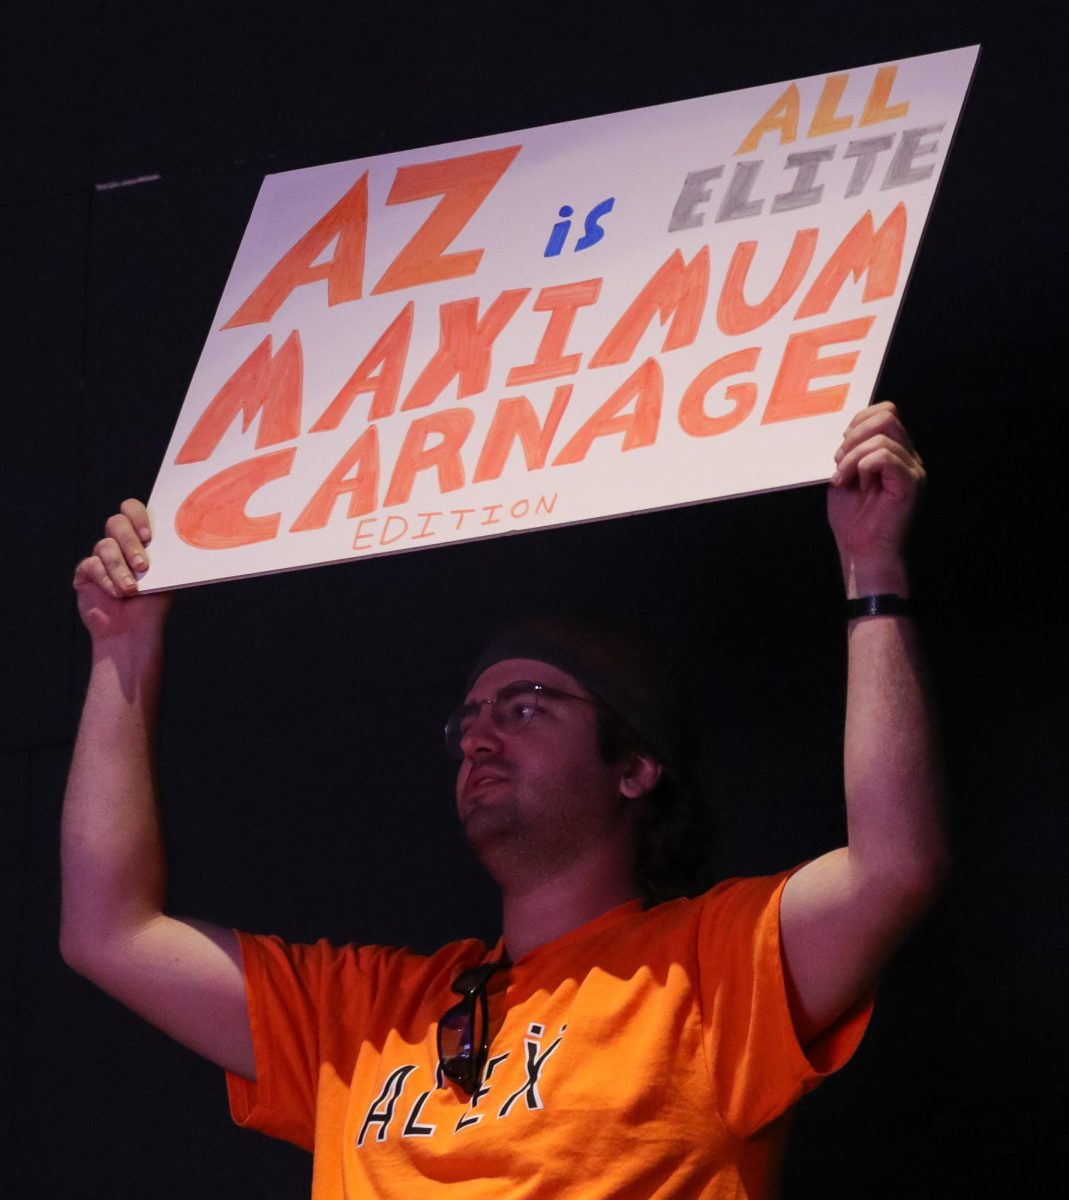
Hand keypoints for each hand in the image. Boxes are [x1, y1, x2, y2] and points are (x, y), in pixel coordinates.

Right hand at [73, 499, 171, 641]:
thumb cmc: (152, 604)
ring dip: (120, 568)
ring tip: (132, 589)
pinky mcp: (85, 572)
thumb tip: (173, 536)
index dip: (138, 516)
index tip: (148, 536)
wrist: (133, 631)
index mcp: (140, 538)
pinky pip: (92, 564)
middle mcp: (119, 543)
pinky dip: (107, 580)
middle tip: (142, 565)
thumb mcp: (165, 576)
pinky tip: (117, 593)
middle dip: (130, 542)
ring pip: (105, 545)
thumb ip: (163, 554)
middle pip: (116, 522)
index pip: (133, 510)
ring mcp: (100, 556)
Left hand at [828, 403, 924, 593]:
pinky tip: (858, 484)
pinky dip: (862, 466)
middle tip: (840, 463)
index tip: (841, 450)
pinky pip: (884, 456)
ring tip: (844, 478)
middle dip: (854, 436)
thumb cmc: (852, 517)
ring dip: (852, 456)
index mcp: (895, 451)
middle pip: (887, 415)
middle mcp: (908, 456)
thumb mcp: (845, 473)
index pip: (885, 411)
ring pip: (882, 436)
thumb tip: (847, 429)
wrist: (861, 550)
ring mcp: (912, 469)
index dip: (858, 422)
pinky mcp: (910, 483)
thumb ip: (851, 449)